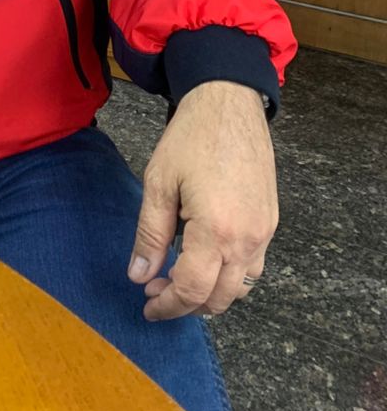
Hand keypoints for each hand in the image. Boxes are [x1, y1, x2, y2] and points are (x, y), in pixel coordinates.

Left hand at [127, 81, 277, 320]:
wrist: (229, 103)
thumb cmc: (192, 137)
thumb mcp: (159, 183)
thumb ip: (149, 235)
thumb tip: (139, 276)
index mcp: (217, 231)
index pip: (192, 290)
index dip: (167, 306)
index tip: (147, 307)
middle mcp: (248, 238)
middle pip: (220, 298)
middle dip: (187, 304)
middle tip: (156, 289)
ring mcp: (265, 231)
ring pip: (242, 287)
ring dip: (211, 293)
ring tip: (179, 276)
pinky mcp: (271, 220)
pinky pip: (254, 264)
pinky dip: (230, 274)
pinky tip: (205, 258)